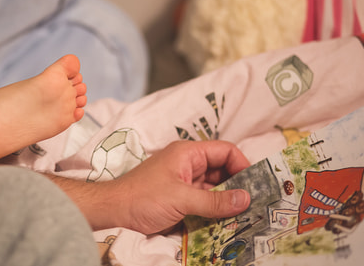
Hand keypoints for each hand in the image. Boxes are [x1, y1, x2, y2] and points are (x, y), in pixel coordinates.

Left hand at [112, 140, 250, 234]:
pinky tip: (230, 221)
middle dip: (239, 185)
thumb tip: (246, 199)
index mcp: (188, 153)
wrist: (113, 211)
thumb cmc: (142, 198)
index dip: (242, 164)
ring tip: (250, 214)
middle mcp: (189, 165)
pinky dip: (217, 210)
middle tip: (259, 203)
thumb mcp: (181, 199)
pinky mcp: (181, 199)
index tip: (257, 184)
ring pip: (216, 188)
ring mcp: (185, 182)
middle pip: (223, 170)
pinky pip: (205, 202)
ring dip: (229, 200)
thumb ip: (214, 201)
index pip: (224, 151)